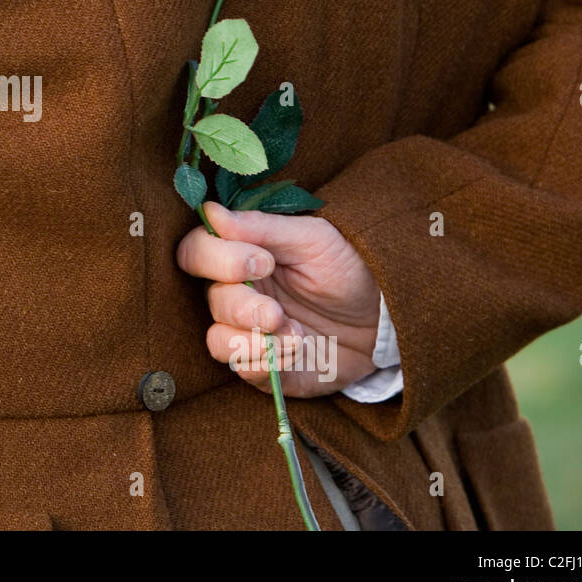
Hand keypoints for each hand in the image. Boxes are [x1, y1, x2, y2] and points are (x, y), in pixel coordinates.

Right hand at [176, 202, 382, 396]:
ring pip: (217, 340)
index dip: (217, 259)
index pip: (195, 253)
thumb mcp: (313, 238)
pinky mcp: (266, 367)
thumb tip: (210, 211)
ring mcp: (249, 333)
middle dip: (244, 307)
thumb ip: (261, 227)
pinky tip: (296, 352)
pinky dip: (264, 364)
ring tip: (295, 336)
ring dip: (253, 340)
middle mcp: (236, 294)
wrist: (386, 317)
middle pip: (210, 300)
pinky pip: (242, 371)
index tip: (262, 262)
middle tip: (277, 312)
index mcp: (240, 257)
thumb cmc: (348, 267)